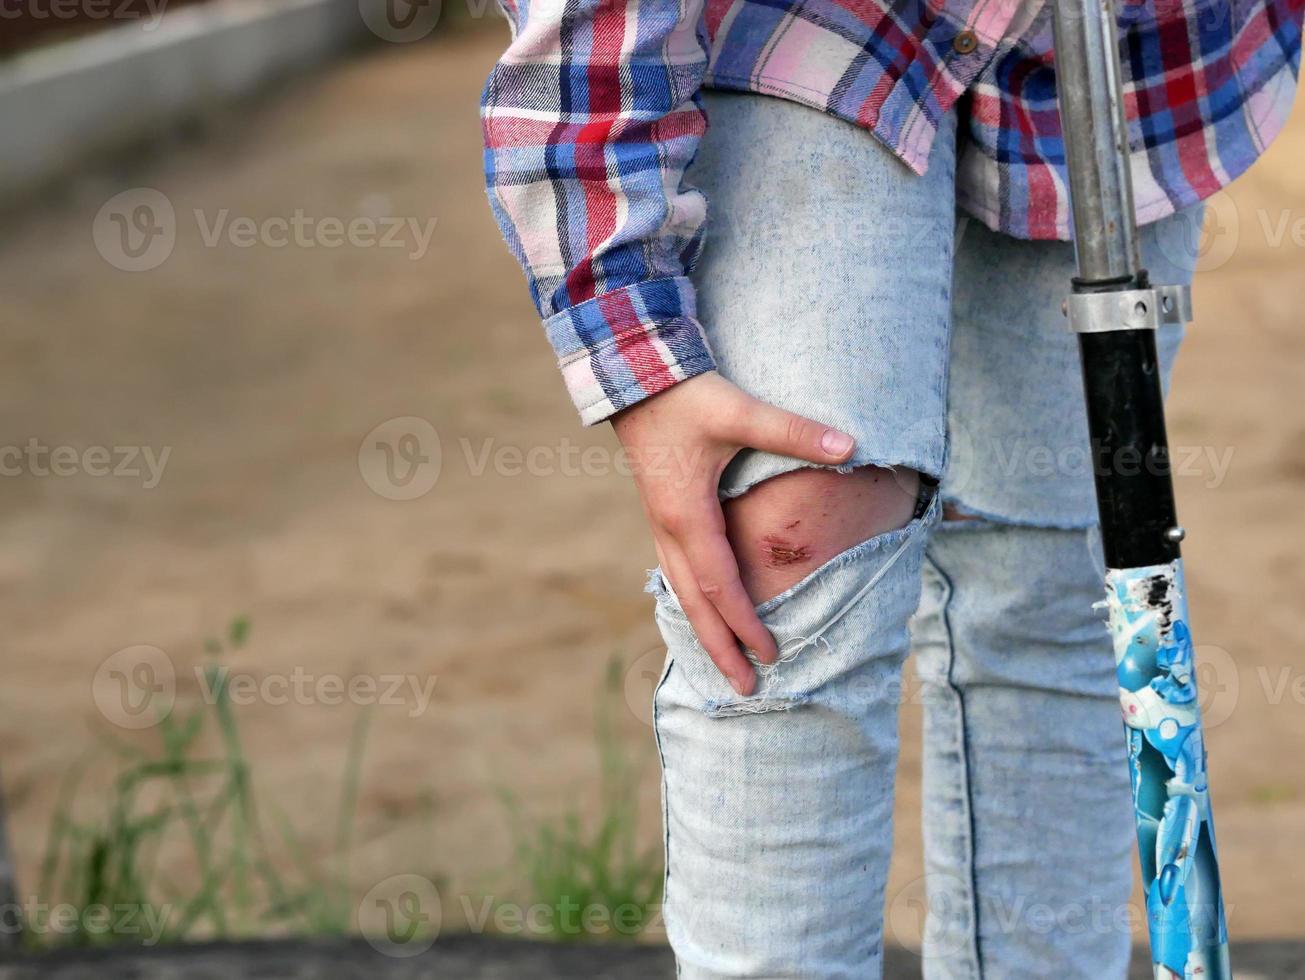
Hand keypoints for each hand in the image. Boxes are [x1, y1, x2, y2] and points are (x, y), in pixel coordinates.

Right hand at [612, 372, 855, 695]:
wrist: (633, 375)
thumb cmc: (685, 396)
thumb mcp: (740, 410)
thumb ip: (794, 431)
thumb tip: (851, 446)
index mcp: (688, 516)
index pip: (721, 585)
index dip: (746, 624)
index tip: (771, 654)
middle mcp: (670, 529)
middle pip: (695, 604)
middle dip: (719, 648)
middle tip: (744, 689)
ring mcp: (662, 523)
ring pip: (682, 591)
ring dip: (704, 629)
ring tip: (724, 662)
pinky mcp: (664, 512)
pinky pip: (677, 572)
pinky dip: (694, 600)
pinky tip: (706, 609)